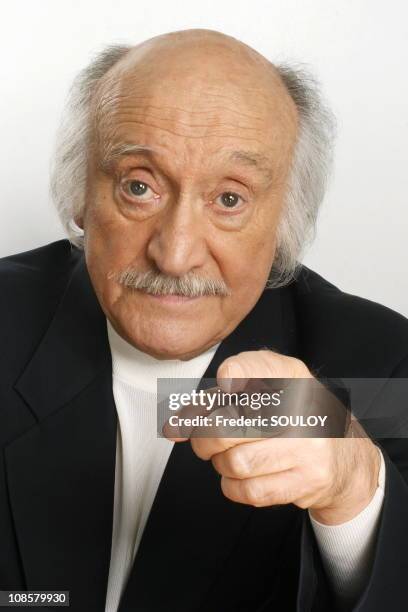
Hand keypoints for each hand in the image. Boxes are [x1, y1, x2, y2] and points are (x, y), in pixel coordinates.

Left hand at [172, 350, 380, 524]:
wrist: (342, 456)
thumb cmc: (291, 417)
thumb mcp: (264, 388)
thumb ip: (217, 397)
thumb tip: (175, 424)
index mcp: (290, 376)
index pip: (255, 367)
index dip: (233, 374)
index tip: (224, 384)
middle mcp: (303, 408)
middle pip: (228, 425)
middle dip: (204, 438)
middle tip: (204, 440)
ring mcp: (308, 446)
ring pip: (236, 462)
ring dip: (220, 464)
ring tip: (229, 457)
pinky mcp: (309, 480)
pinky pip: (251, 490)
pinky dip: (234, 486)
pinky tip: (242, 475)